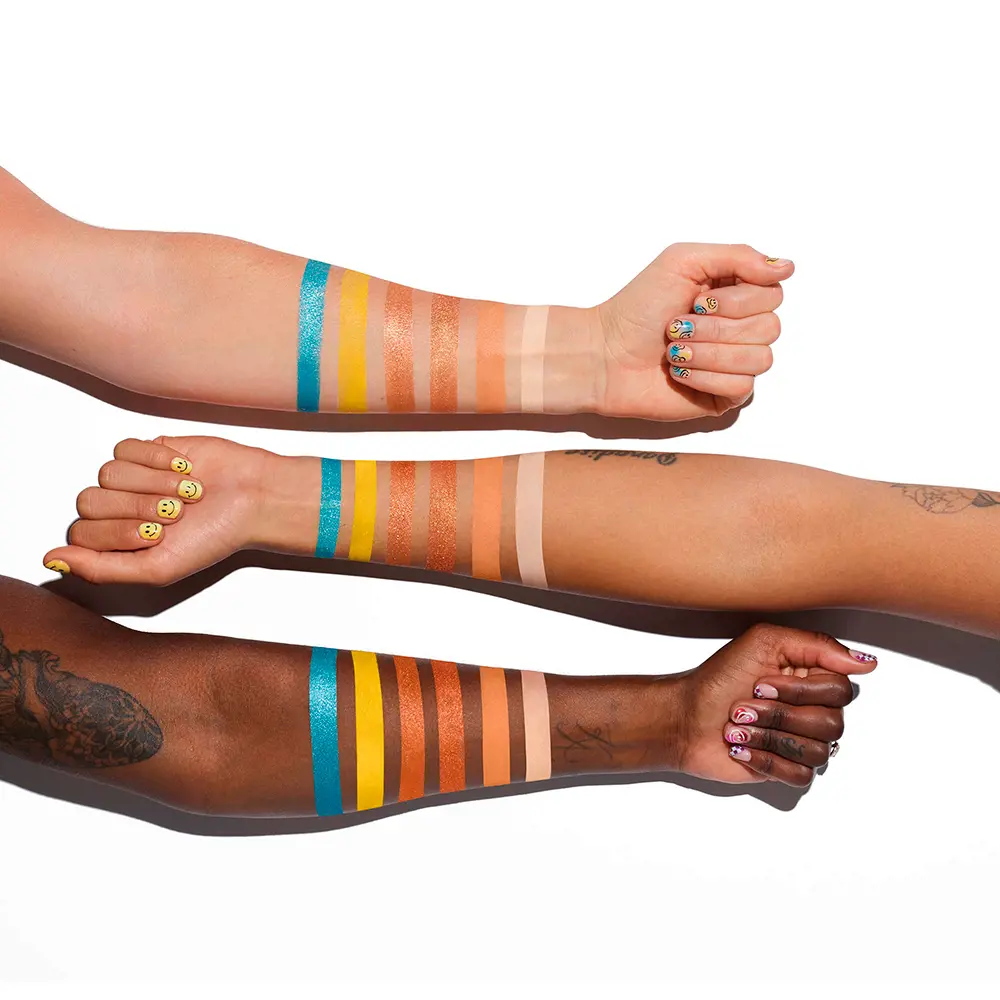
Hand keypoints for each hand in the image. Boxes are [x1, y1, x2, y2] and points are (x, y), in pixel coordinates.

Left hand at [43, 435, 268, 584]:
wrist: (253, 498)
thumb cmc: (215, 537)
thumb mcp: (158, 569)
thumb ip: (101, 570)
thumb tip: (52, 561)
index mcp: (117, 544)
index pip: (81, 533)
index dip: (118, 531)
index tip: (158, 535)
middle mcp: (118, 511)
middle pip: (89, 501)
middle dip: (137, 507)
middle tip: (174, 513)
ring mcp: (131, 478)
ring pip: (107, 472)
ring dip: (153, 484)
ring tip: (186, 492)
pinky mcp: (147, 449)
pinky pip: (126, 447)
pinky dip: (157, 459)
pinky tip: (183, 470)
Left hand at [597, 243, 792, 419]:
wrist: (606, 355)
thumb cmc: (637, 308)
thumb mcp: (685, 260)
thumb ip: (739, 256)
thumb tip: (787, 268)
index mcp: (735, 294)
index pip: (774, 294)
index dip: (738, 299)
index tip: (698, 299)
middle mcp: (740, 328)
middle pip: (770, 327)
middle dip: (717, 327)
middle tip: (678, 326)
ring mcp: (734, 364)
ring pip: (760, 359)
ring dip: (709, 352)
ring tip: (675, 350)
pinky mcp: (724, 396)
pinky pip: (742, 387)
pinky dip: (706, 377)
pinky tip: (680, 374)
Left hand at [673, 624, 875, 786]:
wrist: (683, 717)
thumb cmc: (717, 679)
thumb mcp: (764, 643)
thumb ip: (817, 646)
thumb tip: (866, 662)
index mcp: (810, 678)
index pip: (841, 690)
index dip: (800, 690)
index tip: (761, 683)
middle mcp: (811, 710)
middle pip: (832, 723)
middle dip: (778, 715)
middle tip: (744, 706)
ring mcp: (799, 741)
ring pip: (818, 751)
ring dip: (767, 737)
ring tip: (737, 727)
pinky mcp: (785, 770)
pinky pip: (800, 775)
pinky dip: (765, 760)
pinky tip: (741, 748)